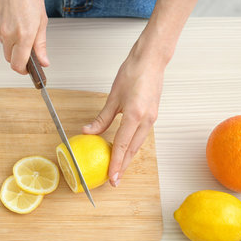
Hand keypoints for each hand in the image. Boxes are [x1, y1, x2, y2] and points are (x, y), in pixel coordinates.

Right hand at [0, 0, 48, 73]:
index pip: (18, 64)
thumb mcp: (42, 20)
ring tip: (19, 24)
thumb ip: (41, 44)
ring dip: (11, 41)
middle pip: (9, 58)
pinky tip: (10, 17)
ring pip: (2, 44)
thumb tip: (43, 61)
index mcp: (23, 35)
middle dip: (17, 57)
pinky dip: (3, 29)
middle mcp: (7, 33)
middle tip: (25, 48)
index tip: (27, 70)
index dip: (23, 71)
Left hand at [82, 38, 165, 186]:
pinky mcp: (152, 115)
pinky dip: (132, 146)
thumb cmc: (134, 72)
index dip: (116, 163)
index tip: (111, 177)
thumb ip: (102, 118)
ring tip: (119, 170)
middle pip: (132, 150)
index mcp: (135, 115)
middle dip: (123, 167)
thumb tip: (88, 132)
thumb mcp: (113, 96)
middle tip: (115, 181)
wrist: (151, 60)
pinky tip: (125, 150)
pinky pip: (141, 136)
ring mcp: (152, 118)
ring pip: (137, 144)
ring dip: (128, 158)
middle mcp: (146, 120)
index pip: (122, 145)